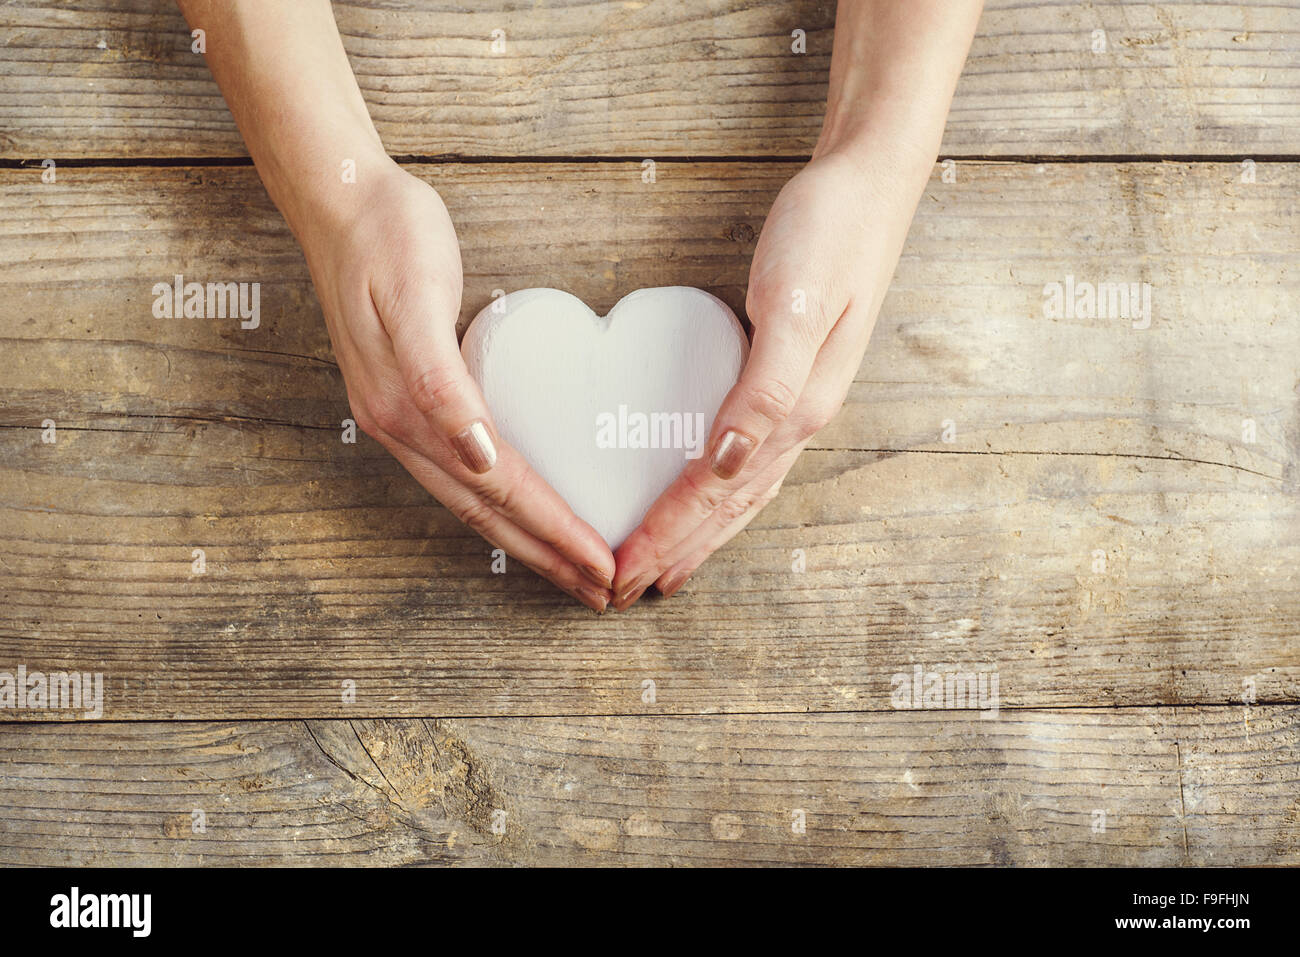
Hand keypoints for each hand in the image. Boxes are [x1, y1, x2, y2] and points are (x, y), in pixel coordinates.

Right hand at [299, 160, 615, 610]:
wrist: (342, 199)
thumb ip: (438, 382)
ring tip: (572, 569)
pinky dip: (501, 504)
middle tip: (603, 592)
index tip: (603, 564)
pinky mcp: (409, 400)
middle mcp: (400, 427)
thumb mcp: (414, 299)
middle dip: (547, 556)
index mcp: (407, 410)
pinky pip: (462, 471)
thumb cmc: (387, 236)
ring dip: (526, 541)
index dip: (553, 531)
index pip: (499, 490)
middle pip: (486, 514)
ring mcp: (399, 419)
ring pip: (472, 502)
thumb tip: (476, 457)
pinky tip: (526, 510)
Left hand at [610, 143, 933, 609]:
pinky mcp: (790, 376)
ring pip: (744, 491)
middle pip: (732, 507)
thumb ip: (767, 388)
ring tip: (663, 567)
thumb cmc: (830, 233)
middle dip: (679, 552)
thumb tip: (727, 463)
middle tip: (626, 593)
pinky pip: (749, 455)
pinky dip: (720, 491)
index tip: (622, 572)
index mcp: (797, 408)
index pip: (718, 492)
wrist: (872, 182)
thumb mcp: (797, 306)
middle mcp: (801, 416)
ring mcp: (800, 399)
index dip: (669, 535)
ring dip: (701, 534)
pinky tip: (702, 493)